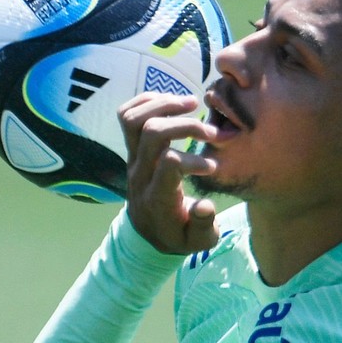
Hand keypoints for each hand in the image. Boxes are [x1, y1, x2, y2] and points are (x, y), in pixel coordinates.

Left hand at [117, 92, 223, 254]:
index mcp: (158, 197)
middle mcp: (140, 174)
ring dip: (165, 106)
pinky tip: (173, 103)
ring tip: (193, 105)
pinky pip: (127, 116)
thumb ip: (204, 225)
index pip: (170, 163)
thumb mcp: (198, 241)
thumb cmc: (178, 235)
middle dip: (187, 126)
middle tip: (213, 132)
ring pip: (135, 120)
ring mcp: (132, 159)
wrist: (147, 234)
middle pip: (153, 133)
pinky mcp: (131, 149)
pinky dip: (147, 101)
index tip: (213, 167)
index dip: (194, 160)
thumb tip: (206, 205)